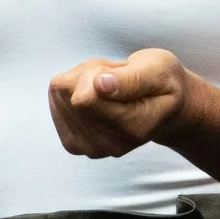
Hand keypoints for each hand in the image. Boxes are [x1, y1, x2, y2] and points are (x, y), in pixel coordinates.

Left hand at [47, 47, 201, 157]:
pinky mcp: (74, 144)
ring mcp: (89, 148)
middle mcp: (108, 145)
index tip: (120, 71)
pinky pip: (55, 101)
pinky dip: (72, 91)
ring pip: (60, 93)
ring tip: (110, 85)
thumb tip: (99, 85)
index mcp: (132, 128)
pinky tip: (97, 95)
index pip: (84, 98)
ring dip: (81, 80)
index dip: (95, 73)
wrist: (164, 107)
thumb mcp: (158, 70)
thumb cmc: (162, 84)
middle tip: (117, 76)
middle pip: (68, 92)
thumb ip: (132, 79)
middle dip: (88, 73)